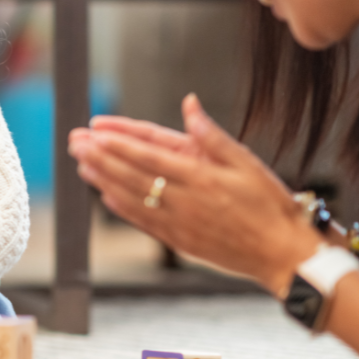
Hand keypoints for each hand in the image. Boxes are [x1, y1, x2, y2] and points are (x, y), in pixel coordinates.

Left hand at [69, 94, 322, 294]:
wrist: (283, 254)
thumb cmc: (269, 204)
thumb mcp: (247, 162)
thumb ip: (212, 135)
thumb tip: (189, 104)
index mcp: (200, 176)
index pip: (149, 155)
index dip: (119, 142)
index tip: (95, 130)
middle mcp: (184, 200)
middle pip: (132, 175)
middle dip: (100, 157)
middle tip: (75, 142)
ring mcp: (178, 223)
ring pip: (131, 199)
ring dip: (103, 181)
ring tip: (81, 165)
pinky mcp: (179, 240)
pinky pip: (144, 222)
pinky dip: (122, 208)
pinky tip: (105, 196)